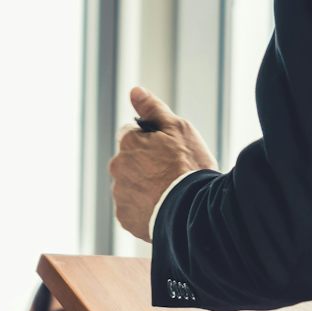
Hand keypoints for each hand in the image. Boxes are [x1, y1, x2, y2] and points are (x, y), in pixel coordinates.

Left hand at [110, 86, 217, 241]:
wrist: (194, 210)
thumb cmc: (189, 167)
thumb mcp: (178, 129)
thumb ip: (154, 109)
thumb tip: (134, 92)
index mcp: (128, 143)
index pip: (131, 135)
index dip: (151, 142)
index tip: (167, 152)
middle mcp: (117, 168)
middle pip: (129, 162)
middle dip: (145, 165)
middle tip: (171, 173)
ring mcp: (120, 194)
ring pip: (130, 186)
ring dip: (144, 187)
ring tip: (169, 193)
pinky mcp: (125, 218)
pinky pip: (132, 209)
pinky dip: (144, 208)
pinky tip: (163, 208)